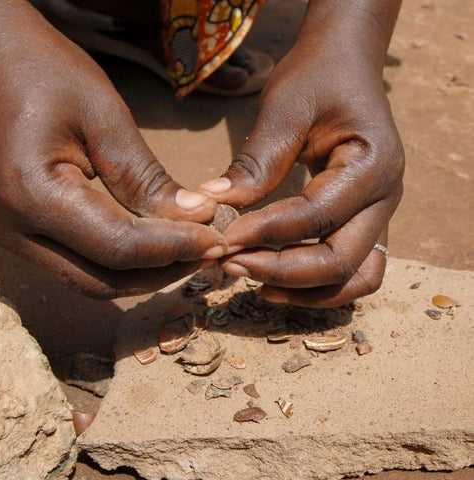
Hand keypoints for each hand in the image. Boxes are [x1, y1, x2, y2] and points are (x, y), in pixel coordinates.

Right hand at [0, 2, 225, 297]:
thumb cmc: (43, 70)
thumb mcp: (104, 117)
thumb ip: (147, 178)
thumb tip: (197, 218)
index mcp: (30, 194)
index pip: (119, 246)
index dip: (175, 248)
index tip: (216, 239)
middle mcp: (11, 229)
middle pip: (103, 280)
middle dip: (162, 272)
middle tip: (206, 250)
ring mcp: (8, 238)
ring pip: (90, 282)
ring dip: (142, 274)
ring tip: (187, 251)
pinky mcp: (17, 235)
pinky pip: (78, 266)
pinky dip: (119, 264)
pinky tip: (152, 246)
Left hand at [199, 1, 403, 306]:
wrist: (345, 67)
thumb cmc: (317, 78)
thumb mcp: (285, 107)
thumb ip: (256, 160)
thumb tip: (213, 205)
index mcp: (373, 164)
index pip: (317, 216)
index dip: (266, 232)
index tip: (223, 237)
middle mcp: (385, 199)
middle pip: (341, 262)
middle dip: (282, 272)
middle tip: (231, 265)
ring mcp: (378, 217)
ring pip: (354, 280)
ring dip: (304, 292)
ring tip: (253, 285)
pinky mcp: (363, 226)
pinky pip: (350, 274)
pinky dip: (316, 288)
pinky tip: (274, 283)